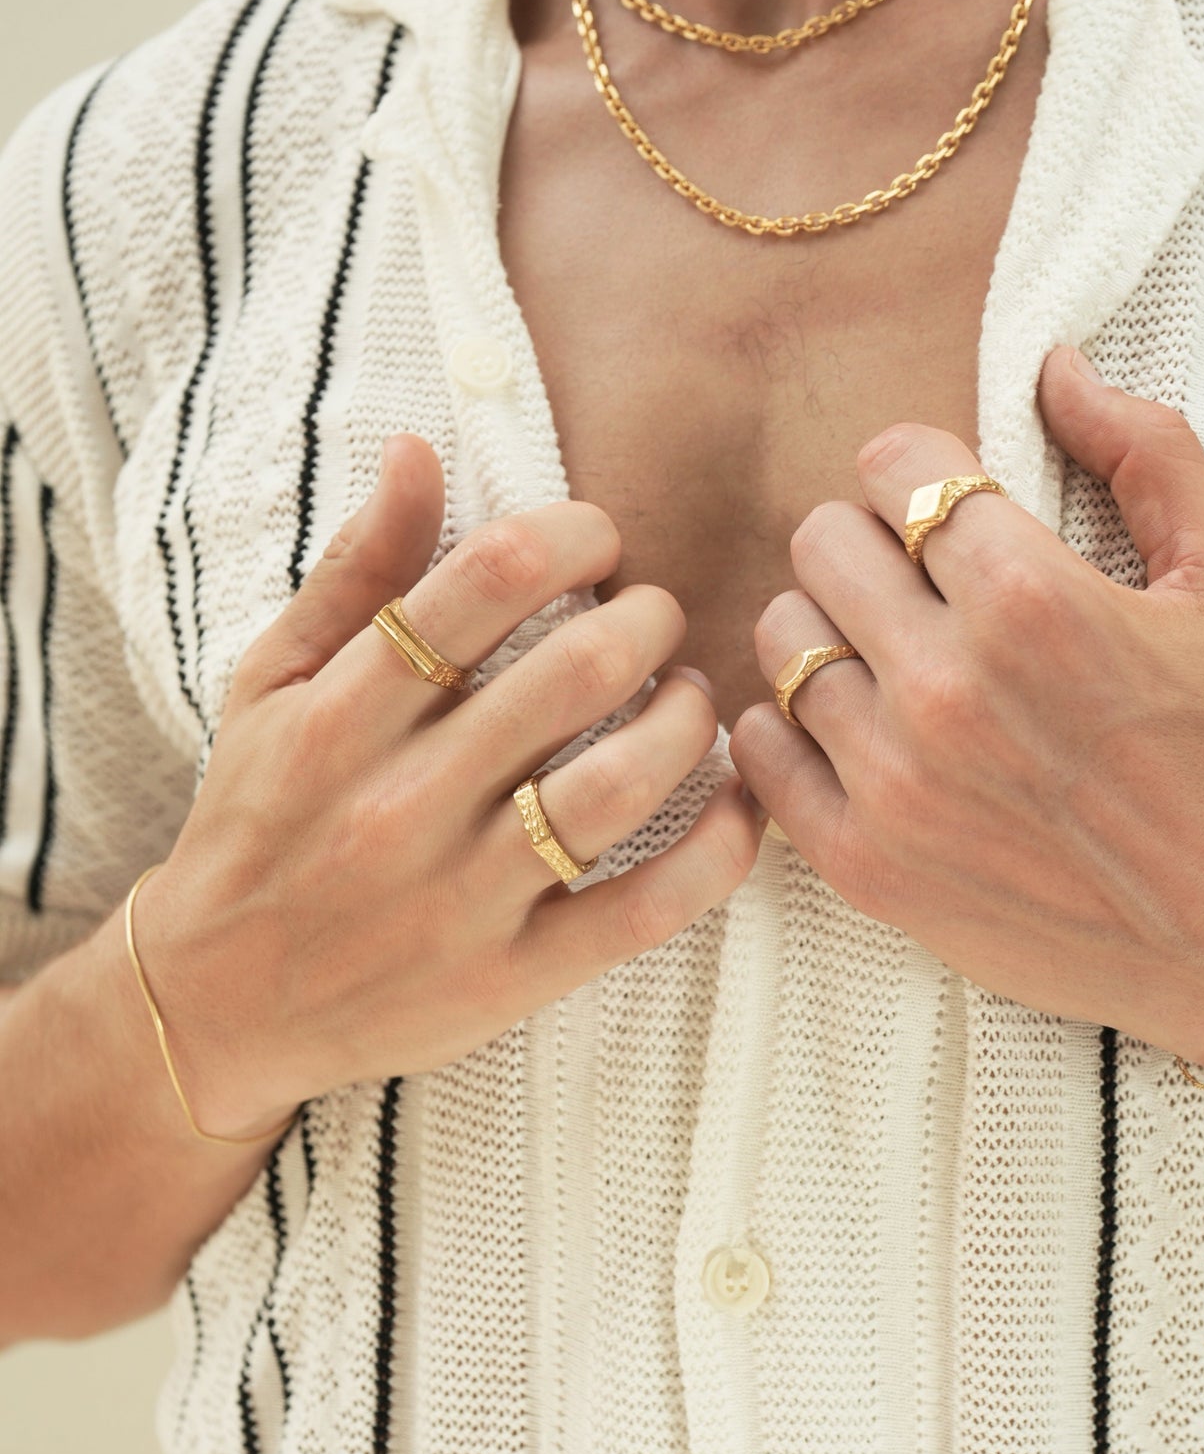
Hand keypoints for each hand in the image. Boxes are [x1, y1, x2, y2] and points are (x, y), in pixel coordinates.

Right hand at [135, 435, 759, 1136]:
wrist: (215, 1003)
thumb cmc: (256, 819)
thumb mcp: (273, 684)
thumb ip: (356, 571)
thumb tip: (421, 451)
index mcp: (342, 712)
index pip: (488, 579)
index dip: (574, 535)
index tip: (597, 542)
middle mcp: (403, 801)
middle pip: (577, 673)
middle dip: (647, 621)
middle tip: (652, 619)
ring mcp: (462, 896)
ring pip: (621, 785)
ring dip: (685, 719)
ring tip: (687, 696)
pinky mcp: (512, 977)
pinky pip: (645, 908)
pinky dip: (716, 849)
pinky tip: (737, 802)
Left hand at [730, 347, 1203, 1069]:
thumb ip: (1148, 452)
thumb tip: (1058, 365)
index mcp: (1030, 596)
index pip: (892, 463)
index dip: (922, 472)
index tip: (952, 512)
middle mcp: (947, 681)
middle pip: (819, 540)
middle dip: (871, 545)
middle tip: (922, 586)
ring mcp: (894, 777)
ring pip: (780, 637)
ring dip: (829, 633)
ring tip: (890, 659)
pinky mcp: (864, 861)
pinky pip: (759, 747)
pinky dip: (789, 727)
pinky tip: (854, 730)